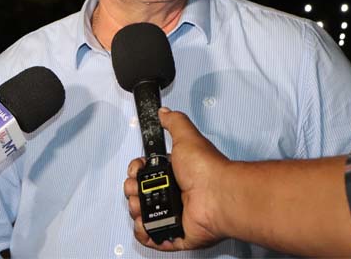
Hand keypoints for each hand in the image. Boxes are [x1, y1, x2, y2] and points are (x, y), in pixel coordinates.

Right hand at [124, 108, 228, 250]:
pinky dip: (145, 233)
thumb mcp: (187, 136)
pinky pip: (154, 238)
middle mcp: (174, 194)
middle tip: (138, 188)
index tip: (136, 171)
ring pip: (143, 215)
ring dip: (136, 211)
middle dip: (132, 191)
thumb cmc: (206, 168)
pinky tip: (146, 224)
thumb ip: (174, 122)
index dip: (135, 172)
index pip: (145, 175)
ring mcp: (175, 215)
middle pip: (140, 195)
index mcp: (174, 174)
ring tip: (144, 206)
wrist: (219, 195)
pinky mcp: (176, 234)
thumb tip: (164, 112)